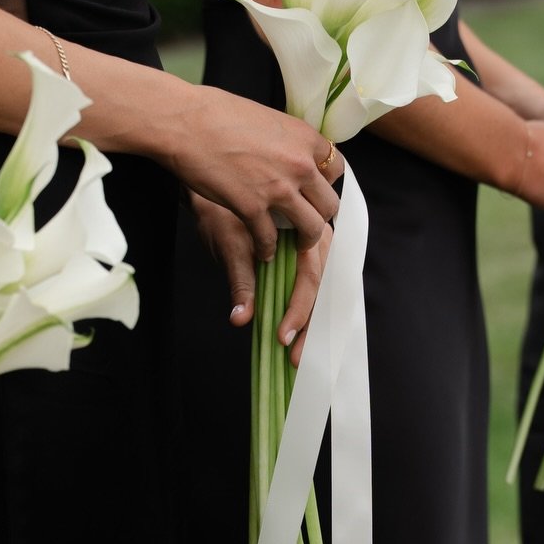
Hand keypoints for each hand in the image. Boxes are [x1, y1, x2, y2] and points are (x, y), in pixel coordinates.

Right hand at [173, 87, 342, 257]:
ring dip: (304, 240)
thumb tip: (288, 152)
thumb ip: (285, 140)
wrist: (185, 122)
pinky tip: (262, 251)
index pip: (336, 169)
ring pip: (311, 227)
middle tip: (307, 223)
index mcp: (305, 138)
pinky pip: (270, 239)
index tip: (314, 191)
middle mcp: (300, 164)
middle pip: (329, 203)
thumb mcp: (266, 117)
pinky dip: (267, 249)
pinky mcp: (252, 208)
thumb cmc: (216, 113)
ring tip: (294, 244)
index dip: (326, 184)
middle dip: (320, 216)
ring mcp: (278, 188)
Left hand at [192, 193, 331, 365]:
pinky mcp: (307, 257)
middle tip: (295, 359)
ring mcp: (317, 247)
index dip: (299, 310)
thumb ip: (240, 281)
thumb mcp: (229, 245)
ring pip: (325, 291)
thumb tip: (240, 318)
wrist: (218, 184)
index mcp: (303, 228)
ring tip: (296, 356)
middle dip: (310, 326)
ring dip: (312, 325)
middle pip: (324, 288)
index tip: (284, 338)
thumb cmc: (223, 212)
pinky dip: (310, 314)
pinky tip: (303, 339)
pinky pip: (317, 287)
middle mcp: (318, 237)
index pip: (311, 276)